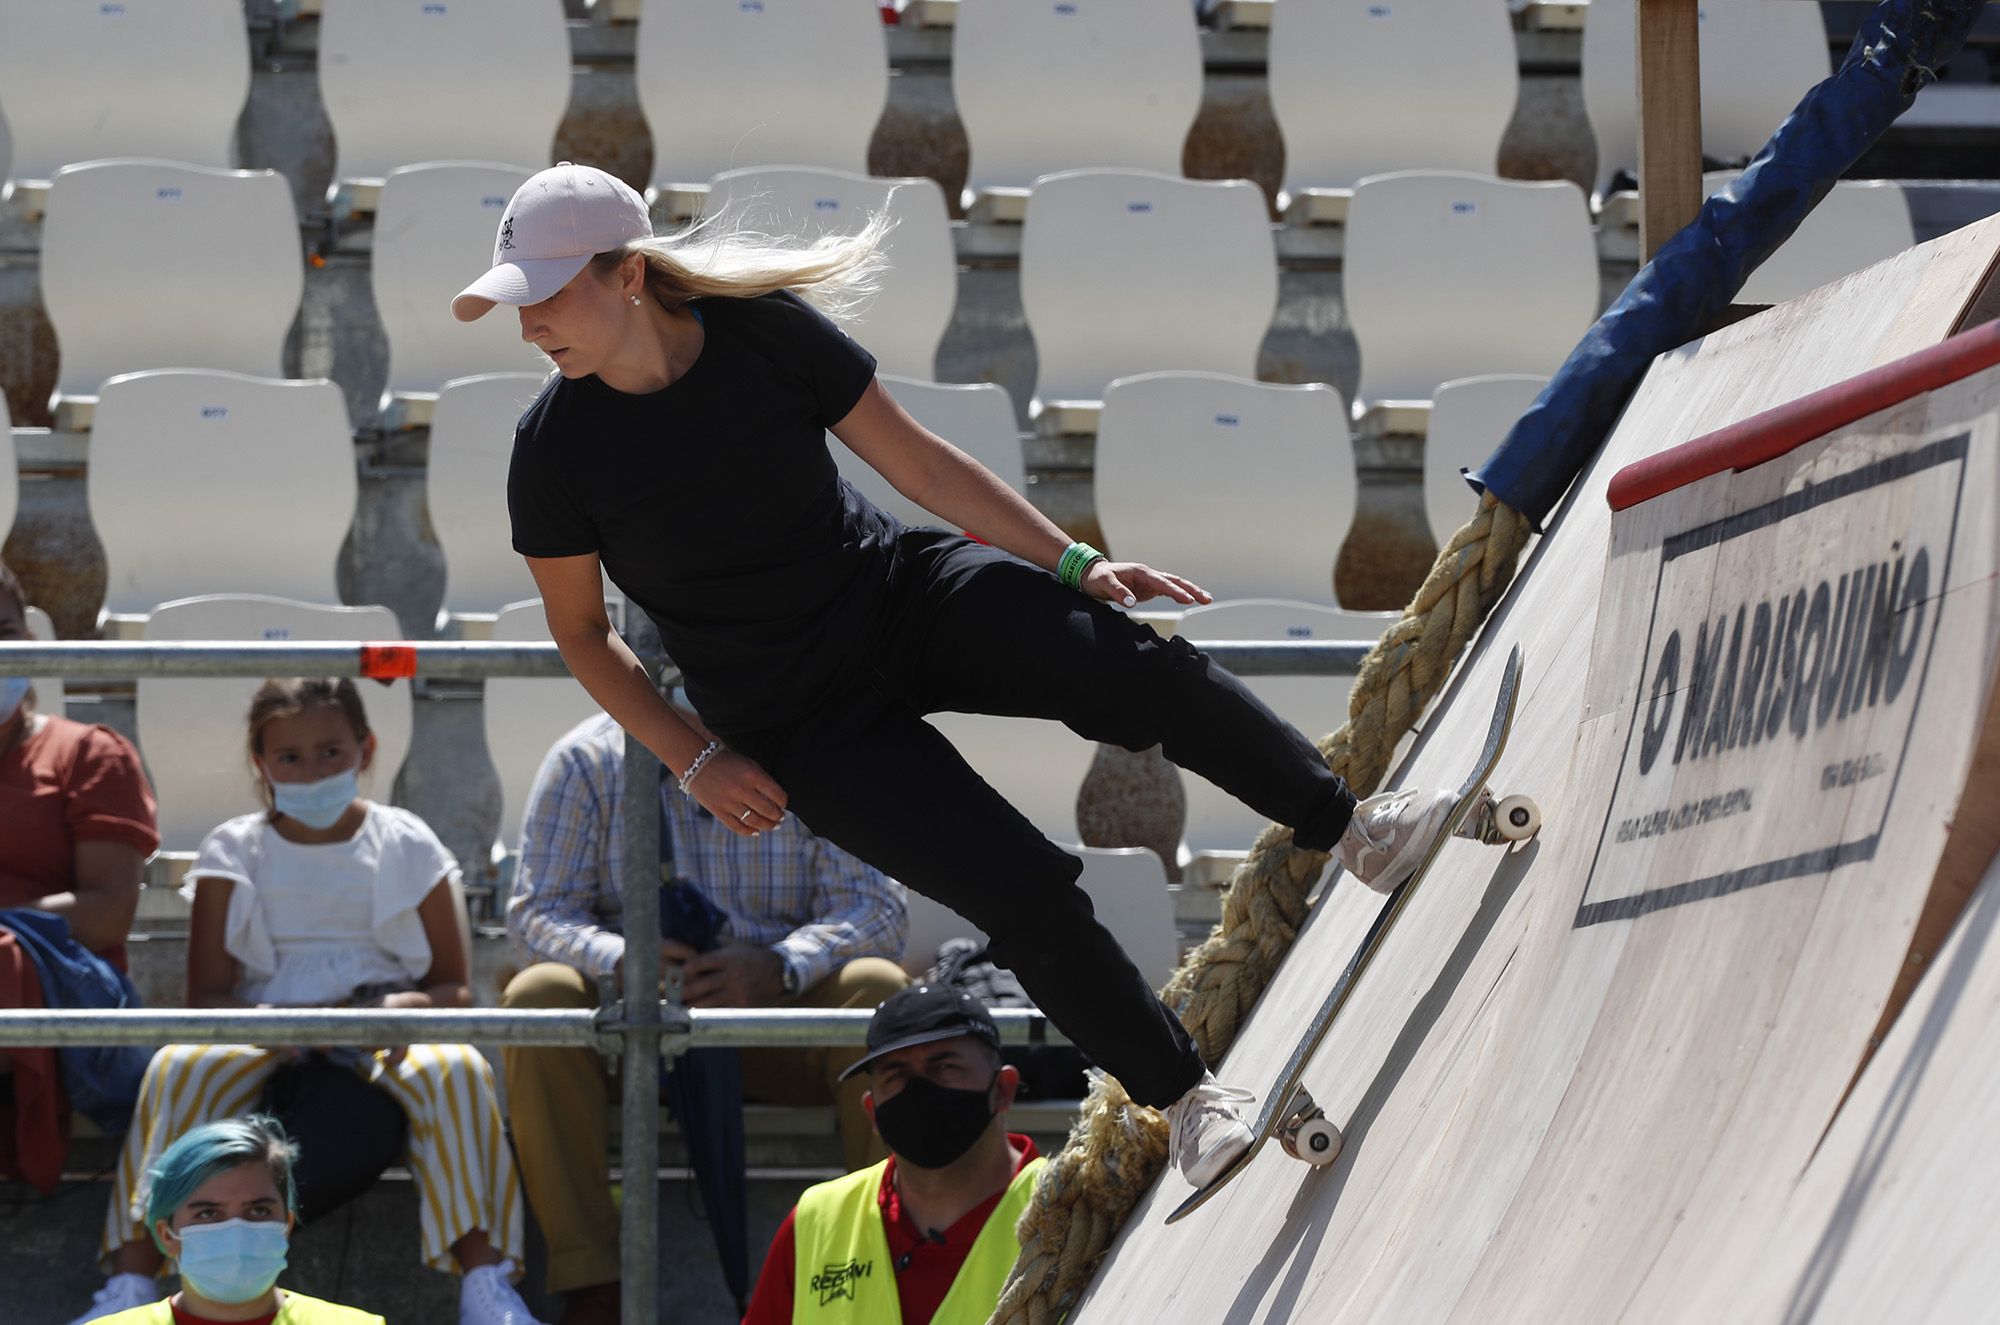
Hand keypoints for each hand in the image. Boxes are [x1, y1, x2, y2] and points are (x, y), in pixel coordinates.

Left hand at [677, 944, 784, 1007]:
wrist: (777, 971)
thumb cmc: (750, 957)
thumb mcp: (734, 947)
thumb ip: (714, 946)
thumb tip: (688, 944)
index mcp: (729, 958)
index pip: (702, 962)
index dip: (687, 969)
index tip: (677, 973)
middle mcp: (732, 975)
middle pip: (701, 985)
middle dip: (683, 990)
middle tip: (669, 993)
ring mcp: (738, 992)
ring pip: (707, 1002)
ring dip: (691, 1004)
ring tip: (677, 1006)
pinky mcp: (742, 1005)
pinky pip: (720, 1010)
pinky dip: (708, 1011)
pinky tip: (696, 1013)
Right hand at [685, 748, 787, 836]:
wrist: (697, 762)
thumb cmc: (728, 762)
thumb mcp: (749, 764)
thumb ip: (763, 780)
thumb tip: (777, 800)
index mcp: (752, 775)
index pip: (777, 795)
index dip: (783, 802)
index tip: (783, 804)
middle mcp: (741, 790)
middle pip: (768, 810)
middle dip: (778, 816)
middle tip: (780, 817)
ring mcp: (729, 802)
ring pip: (754, 821)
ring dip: (767, 826)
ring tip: (773, 826)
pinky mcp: (718, 811)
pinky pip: (737, 827)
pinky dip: (749, 831)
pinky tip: (756, 832)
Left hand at [1081, 560, 1213, 608]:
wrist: (1090, 575)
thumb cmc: (1096, 578)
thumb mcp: (1103, 584)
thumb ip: (1118, 592)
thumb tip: (1131, 603)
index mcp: (1141, 572)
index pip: (1162, 582)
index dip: (1176, 591)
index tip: (1188, 600)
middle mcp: (1148, 574)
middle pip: (1174, 581)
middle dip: (1191, 589)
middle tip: (1207, 599)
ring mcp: (1149, 581)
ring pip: (1174, 584)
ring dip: (1189, 591)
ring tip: (1206, 599)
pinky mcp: (1147, 588)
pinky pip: (1167, 590)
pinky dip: (1179, 594)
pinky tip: (1188, 600)